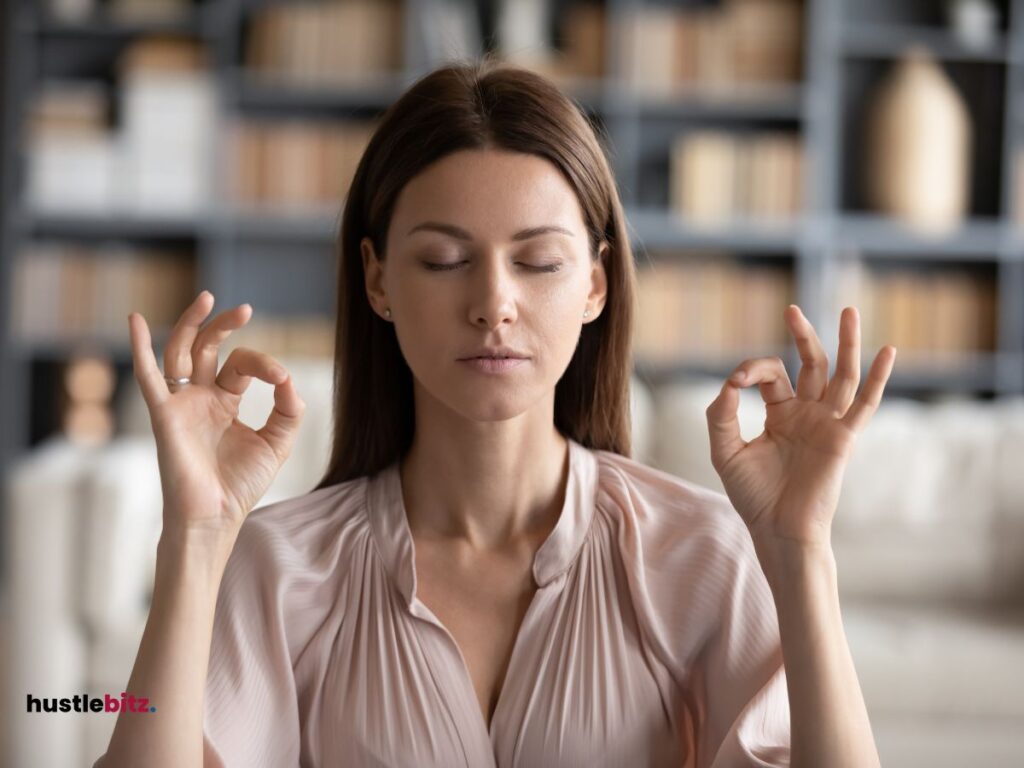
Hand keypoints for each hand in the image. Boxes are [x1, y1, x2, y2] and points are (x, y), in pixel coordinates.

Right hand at [128, 290, 305, 538]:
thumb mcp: (276, 442)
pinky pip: (148, 377)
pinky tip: (133, 319)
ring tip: (207, 297)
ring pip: (180, 352)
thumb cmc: (241, 484)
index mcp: (225, 402)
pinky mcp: (164, 414)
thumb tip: (289, 379)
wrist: (216, 517)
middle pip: (207, 349)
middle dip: (224, 326)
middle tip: (243, 308)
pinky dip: (139, 347)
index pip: (242, 367)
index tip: (282, 382)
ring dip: (191, 324)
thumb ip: (288, 410)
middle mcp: (200, 398)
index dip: (265, 366)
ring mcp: (181, 404)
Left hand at [705, 305, 895, 549]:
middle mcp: (807, 414)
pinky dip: (878, 377)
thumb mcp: (725, 451)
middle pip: (811, 365)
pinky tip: (888, 351)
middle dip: (803, 336)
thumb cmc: (753, 496)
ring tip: (850, 310)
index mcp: (780, 415)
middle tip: (791, 310)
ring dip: (846, 343)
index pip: (770, 375)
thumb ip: (720, 416)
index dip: (750, 370)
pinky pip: (865, 403)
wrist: (778, 530)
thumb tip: (729, 384)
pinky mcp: (843, 438)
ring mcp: (827, 424)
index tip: (735, 383)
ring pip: (841, 375)